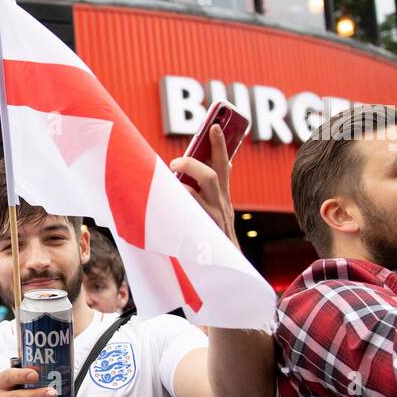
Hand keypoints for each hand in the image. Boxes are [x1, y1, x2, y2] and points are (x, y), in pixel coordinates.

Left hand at [170, 123, 237, 245]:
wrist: (227, 270)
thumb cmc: (216, 240)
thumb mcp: (220, 213)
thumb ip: (216, 192)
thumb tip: (217, 168)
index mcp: (223, 199)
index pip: (224, 166)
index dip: (220, 145)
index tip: (214, 126)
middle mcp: (221, 206)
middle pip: (213, 174)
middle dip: (195, 161)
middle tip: (176, 161)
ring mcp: (214, 217)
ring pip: (204, 186)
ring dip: (187, 176)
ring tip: (173, 174)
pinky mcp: (206, 229)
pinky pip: (190, 208)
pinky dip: (179, 200)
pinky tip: (169, 202)